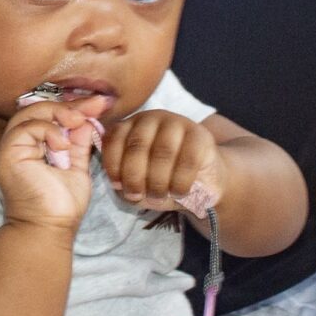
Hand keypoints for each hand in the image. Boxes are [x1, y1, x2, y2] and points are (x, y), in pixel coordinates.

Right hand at [0, 96, 108, 232]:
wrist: (49, 228)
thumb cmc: (61, 206)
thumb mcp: (76, 166)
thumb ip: (78, 143)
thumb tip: (88, 119)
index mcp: (31, 147)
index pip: (48, 116)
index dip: (73, 107)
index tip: (99, 103)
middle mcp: (18, 145)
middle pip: (37, 109)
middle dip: (69, 105)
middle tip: (95, 105)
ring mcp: (10, 148)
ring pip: (30, 113)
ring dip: (59, 113)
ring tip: (78, 122)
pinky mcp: (8, 153)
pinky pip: (27, 127)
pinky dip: (49, 130)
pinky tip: (63, 145)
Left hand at [103, 109, 223, 217]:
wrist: (202, 181)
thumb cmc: (162, 181)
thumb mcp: (138, 183)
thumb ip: (124, 182)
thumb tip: (118, 185)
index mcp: (130, 126)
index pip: (114, 139)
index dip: (113, 165)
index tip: (118, 186)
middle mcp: (151, 119)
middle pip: (137, 145)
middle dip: (134, 176)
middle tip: (138, 196)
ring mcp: (177, 123)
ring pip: (163, 152)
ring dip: (158, 181)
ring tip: (158, 196)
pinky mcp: (200, 135)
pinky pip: (188, 160)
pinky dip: (180, 182)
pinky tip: (179, 192)